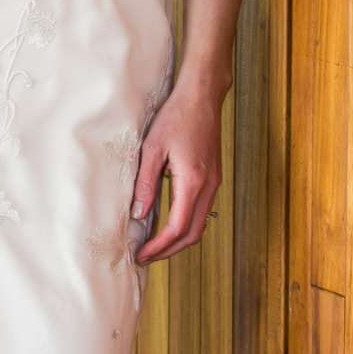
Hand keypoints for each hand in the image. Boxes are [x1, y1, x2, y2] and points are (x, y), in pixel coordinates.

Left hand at [132, 79, 224, 261]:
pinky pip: (202, 210)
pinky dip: (186, 223)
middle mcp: (209, 186)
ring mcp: (214, 182)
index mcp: (193, 182)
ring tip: (155, 244)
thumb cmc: (177, 116)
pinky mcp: (213, 177)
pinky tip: (167, 221)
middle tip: (146, 257)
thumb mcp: (152, 148)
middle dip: (170, 251)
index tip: (141, 255)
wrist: (202, 96)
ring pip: (200, 224)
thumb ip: (145, 184)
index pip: (177, 228)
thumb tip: (138, 213)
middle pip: (193, 234)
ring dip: (179, 239)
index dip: (159, 247)